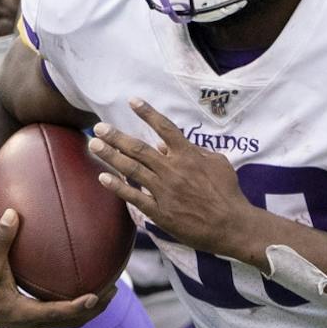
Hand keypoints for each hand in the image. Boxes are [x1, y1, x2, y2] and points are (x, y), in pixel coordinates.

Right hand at [0, 208, 112, 327]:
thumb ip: (1, 238)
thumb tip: (11, 212)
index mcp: (20, 313)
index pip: (56, 313)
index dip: (77, 307)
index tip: (95, 296)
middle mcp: (29, 323)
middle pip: (72, 322)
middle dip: (94, 308)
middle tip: (113, 289)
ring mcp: (33, 323)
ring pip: (70, 322)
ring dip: (91, 309)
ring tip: (110, 289)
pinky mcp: (33, 319)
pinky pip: (63, 316)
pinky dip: (79, 306)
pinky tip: (91, 286)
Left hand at [89, 101, 260, 261]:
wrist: (233, 226)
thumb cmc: (229, 194)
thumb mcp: (219, 164)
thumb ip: (196, 151)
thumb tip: (167, 145)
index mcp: (189, 156)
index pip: (165, 129)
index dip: (148, 113)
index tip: (132, 101)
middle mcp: (173, 170)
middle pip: (139, 148)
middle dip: (116, 136)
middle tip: (99, 127)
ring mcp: (165, 191)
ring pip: (131, 169)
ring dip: (110, 156)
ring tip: (94, 145)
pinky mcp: (161, 212)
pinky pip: (134, 197)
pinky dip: (117, 186)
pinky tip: (103, 177)